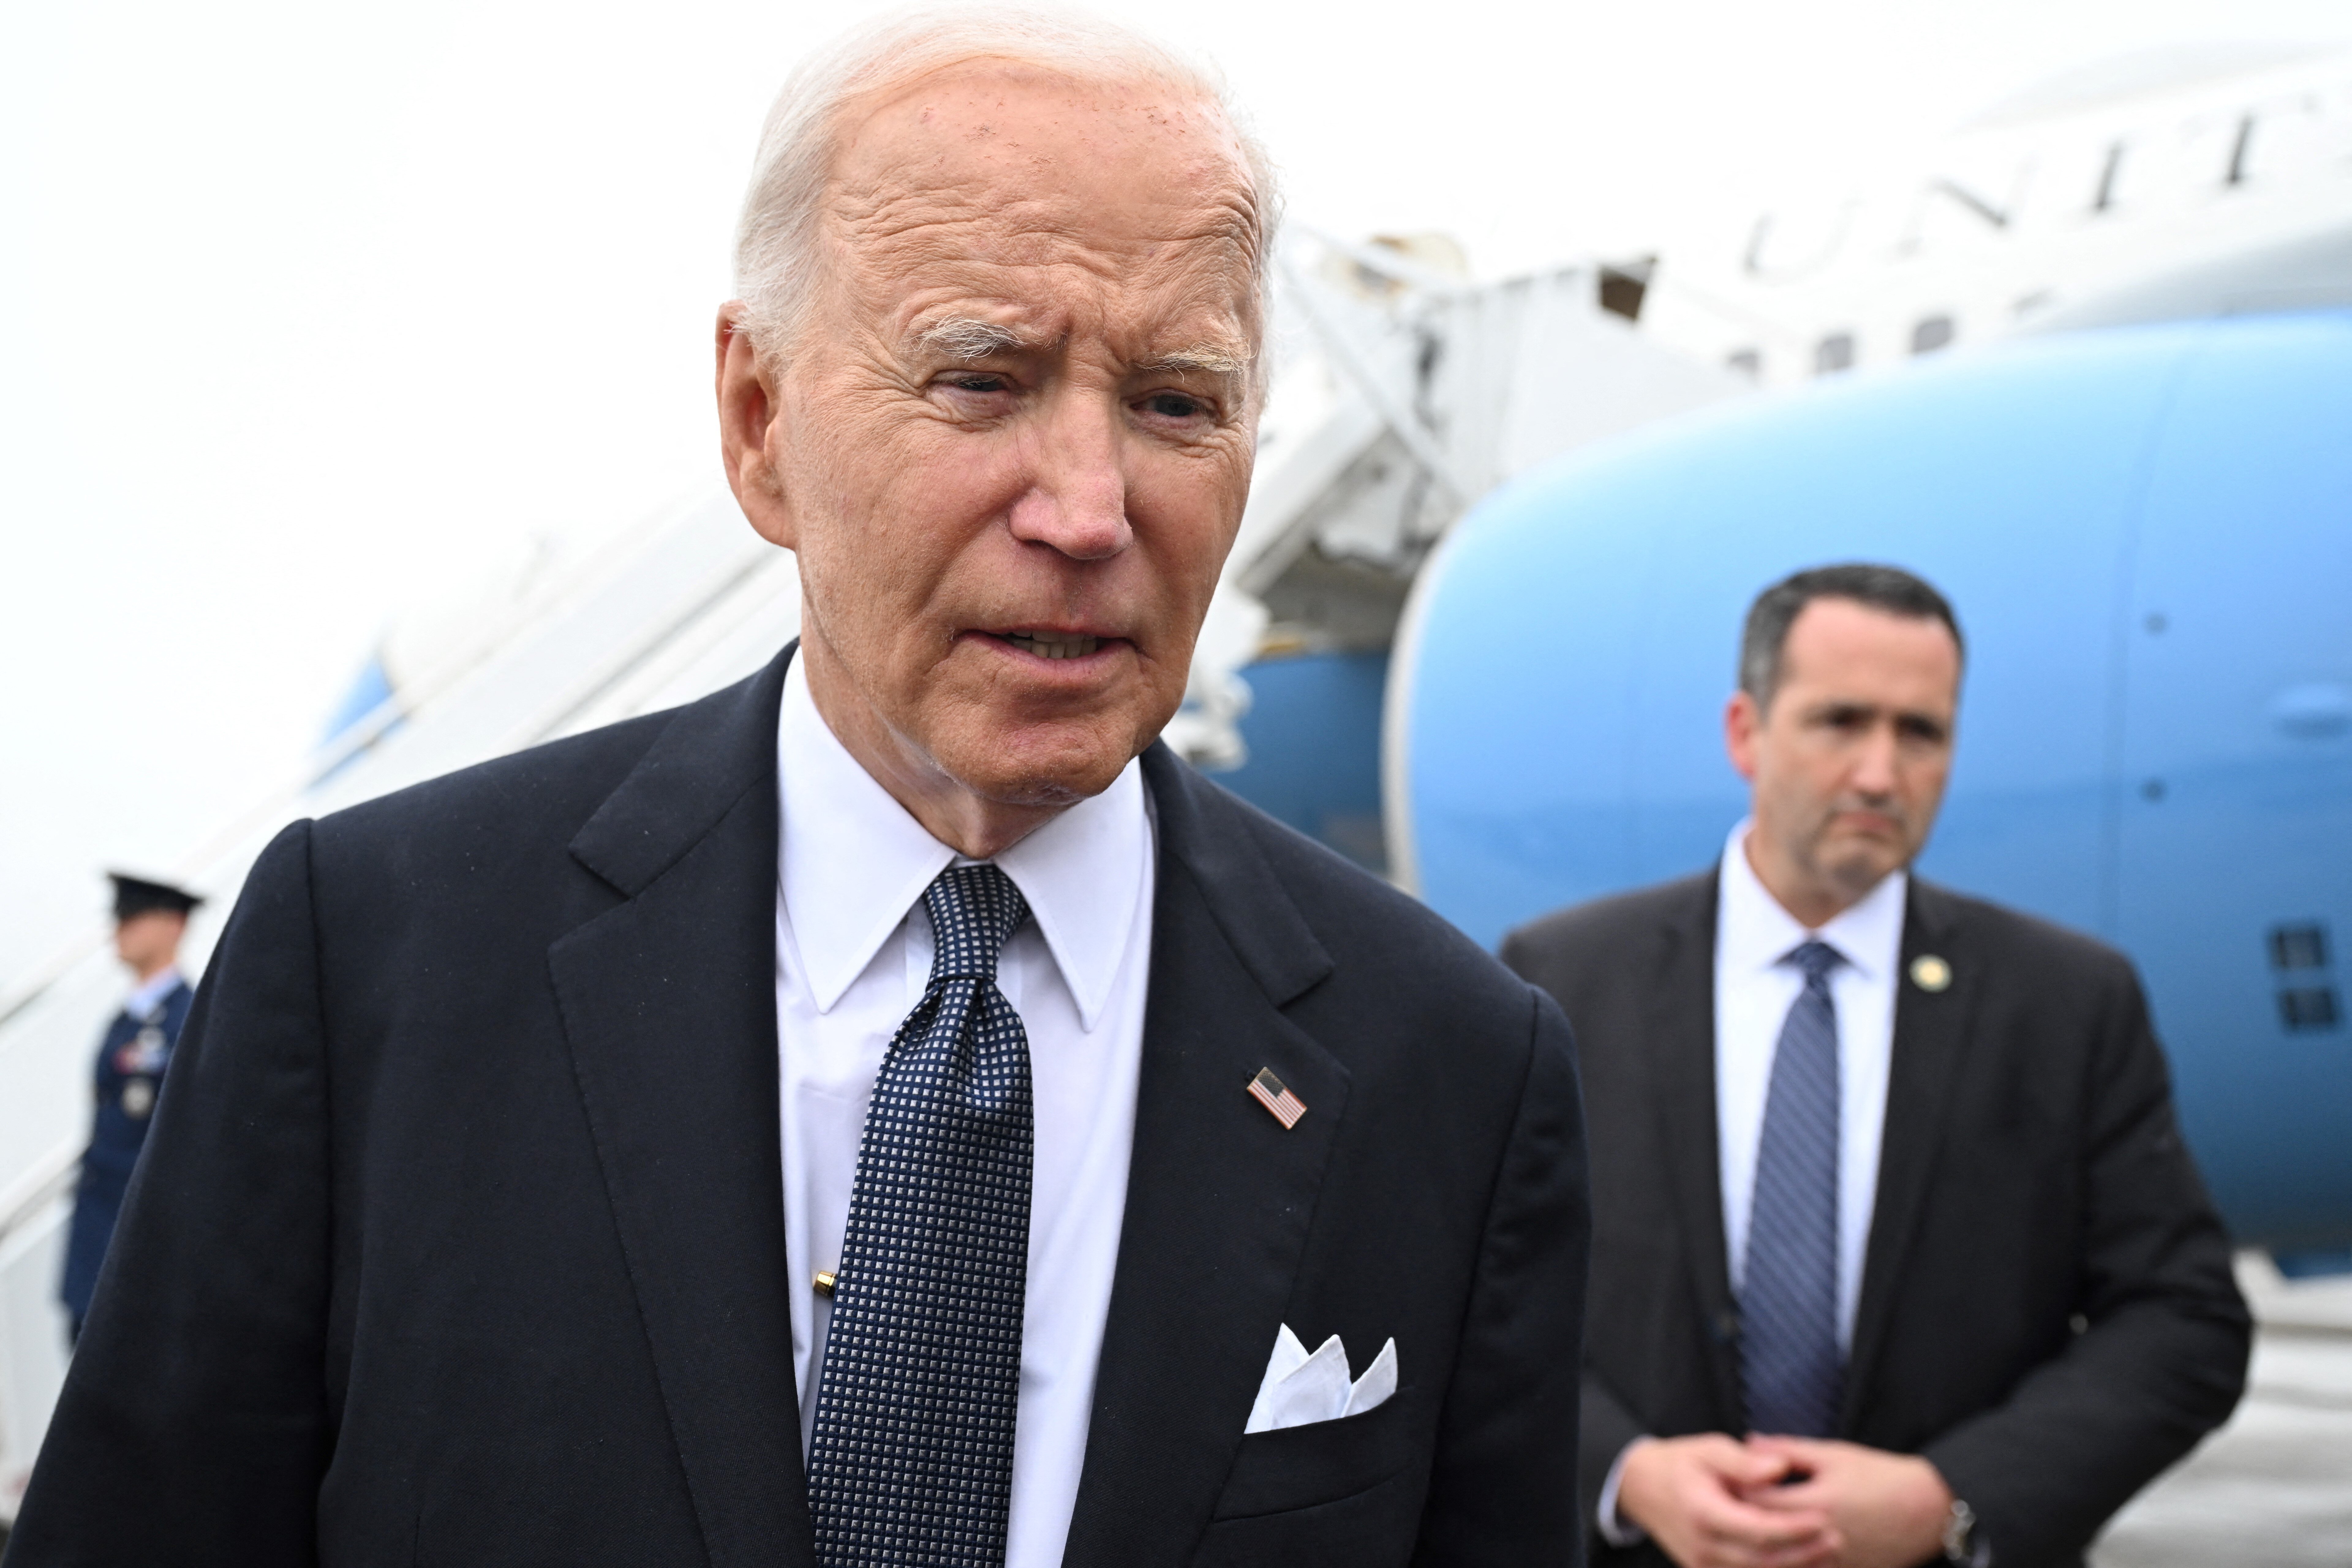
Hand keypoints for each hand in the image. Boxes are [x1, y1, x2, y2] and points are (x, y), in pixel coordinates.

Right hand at [1616, 1433, 1842, 1567]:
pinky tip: (1804, 1562)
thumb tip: (1781, 1468)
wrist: (1642, 1488)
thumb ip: (1744, 1462)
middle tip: (1838, 1540)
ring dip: (1796, 1567)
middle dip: (1804, 1554)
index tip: (1825, 1519)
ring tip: (1830, 1553)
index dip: (1794, 1528)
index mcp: (1703, 1514)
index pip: (1757, 1530)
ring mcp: (1703, 1566)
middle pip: (1763, 1561)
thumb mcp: (1709, 1449)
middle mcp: (1703, 1548)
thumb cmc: (1681, 1464)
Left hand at [1740, 1437, 1952, 1567]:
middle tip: (1729, 1503)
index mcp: (1817, 1503)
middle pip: (1765, 1532)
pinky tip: (1780, 1545)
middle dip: (1744, 1517)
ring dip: (1764, 1542)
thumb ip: (1789, 1450)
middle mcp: (1822, 1536)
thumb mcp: (1835, 1455)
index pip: (1758, 1501)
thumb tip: (1750, 1441)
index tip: (1727, 1480)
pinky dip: (1789, 1559)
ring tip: (1749, 1525)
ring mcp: (1835, 1560)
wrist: (1929, 1510)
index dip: (1737, 1489)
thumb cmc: (1882, 1476)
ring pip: (1782, 1559)